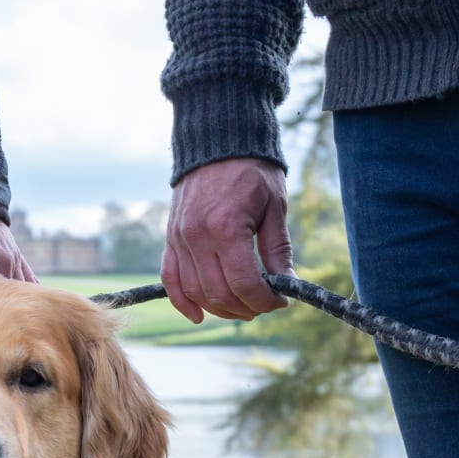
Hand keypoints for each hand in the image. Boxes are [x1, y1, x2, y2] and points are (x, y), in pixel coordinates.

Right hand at [162, 158, 291, 323]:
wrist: (217, 142)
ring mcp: (179, 239)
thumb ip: (277, 250)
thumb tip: (287, 286)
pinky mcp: (170, 239)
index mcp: (226, 227)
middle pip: (219, 294)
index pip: (244, 284)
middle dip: (246, 308)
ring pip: (196, 293)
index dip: (264, 301)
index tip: (279, 301)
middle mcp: (197, 236)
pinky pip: (171, 279)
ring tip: (242, 305)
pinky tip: (199, 315)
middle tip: (264, 304)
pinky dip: (183, 302)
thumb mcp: (274, 207)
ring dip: (220, 308)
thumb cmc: (252, 171)